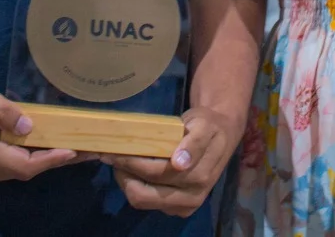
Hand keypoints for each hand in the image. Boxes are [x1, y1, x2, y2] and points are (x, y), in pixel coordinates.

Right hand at [0, 72, 97, 186]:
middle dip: (54, 160)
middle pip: (23, 171)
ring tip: (74, 147)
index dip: (51, 160)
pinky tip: (47, 146)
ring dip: (44, 160)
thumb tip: (30, 127)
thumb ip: (3, 112)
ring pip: (17, 171)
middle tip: (86, 149)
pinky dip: (29, 158)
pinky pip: (9, 166)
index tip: (75, 151)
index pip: (22, 164)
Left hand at [101, 107, 242, 216]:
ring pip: (142, 200)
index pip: (154, 173)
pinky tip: (134, 169)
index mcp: (199, 176)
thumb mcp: (203, 125)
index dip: (130, 162)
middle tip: (112, 154)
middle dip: (123, 174)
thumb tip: (179, 163)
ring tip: (120, 161)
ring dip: (127, 181)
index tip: (112, 148)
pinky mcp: (176, 209)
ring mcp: (183, 206)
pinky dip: (135, 186)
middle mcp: (192, 197)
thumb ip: (193, 142)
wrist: (222, 136)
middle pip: (143, 194)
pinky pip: (147, 202)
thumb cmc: (209, 126)